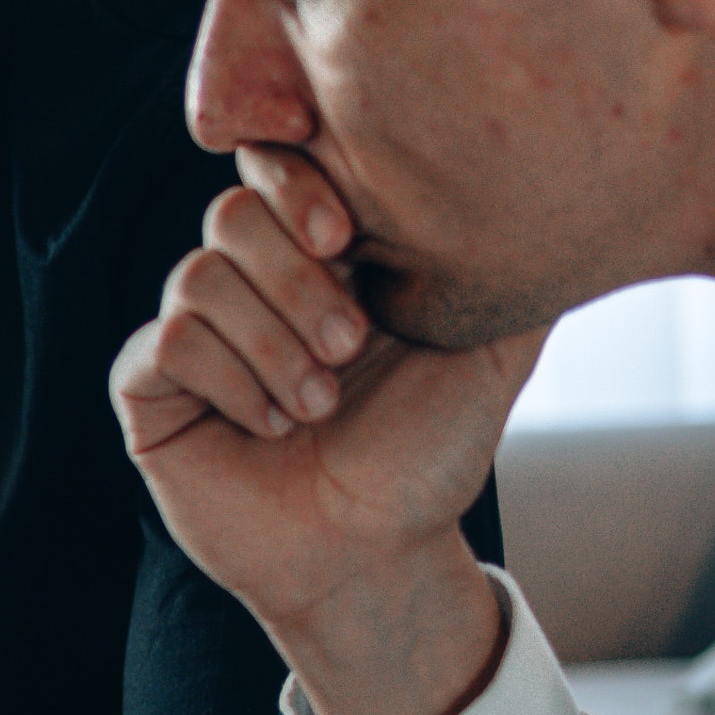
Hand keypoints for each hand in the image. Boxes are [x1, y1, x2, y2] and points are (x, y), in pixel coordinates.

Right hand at [111, 147, 542, 714]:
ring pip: (198, 276)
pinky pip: (167, 342)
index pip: (279, 161)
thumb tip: (562, 191)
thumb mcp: (488, 352)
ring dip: (271, 343)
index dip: (300, 182)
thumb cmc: (427, 457)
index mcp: (318, 253)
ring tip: (318, 404)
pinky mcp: (152, 387)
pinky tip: (269, 425)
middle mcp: (250, 281)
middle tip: (351, 347)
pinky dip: (228, 381)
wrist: (378, 553)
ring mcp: (197, 331)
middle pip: (232, 212)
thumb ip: (511, 274)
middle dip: (297, 279)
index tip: (346, 235)